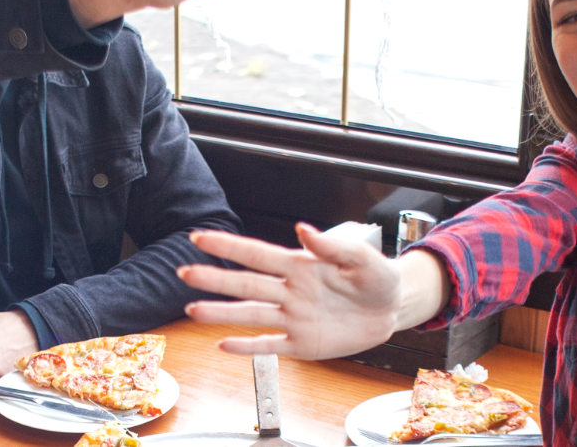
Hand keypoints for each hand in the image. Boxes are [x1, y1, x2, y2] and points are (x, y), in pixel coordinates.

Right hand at [179, 223, 402, 357]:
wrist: (391, 309)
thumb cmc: (377, 278)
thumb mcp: (361, 258)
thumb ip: (331, 246)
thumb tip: (304, 229)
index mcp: (301, 266)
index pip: (257, 254)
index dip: (228, 245)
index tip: (201, 237)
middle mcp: (290, 291)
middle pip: (245, 284)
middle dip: (214, 278)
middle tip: (184, 272)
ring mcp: (293, 318)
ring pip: (251, 314)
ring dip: (221, 313)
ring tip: (193, 310)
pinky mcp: (302, 343)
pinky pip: (270, 345)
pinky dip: (248, 347)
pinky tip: (225, 345)